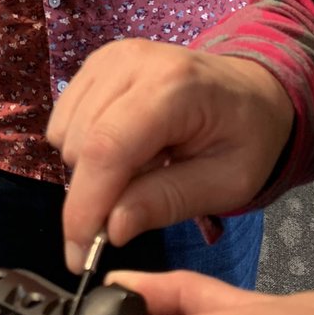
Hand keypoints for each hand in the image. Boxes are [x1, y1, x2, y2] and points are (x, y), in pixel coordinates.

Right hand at [47, 39, 292, 270]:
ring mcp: (109, 58)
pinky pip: (63, 120)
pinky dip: (85, 147)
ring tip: (142, 165)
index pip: (108, 149)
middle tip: (142, 196)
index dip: (85, 207)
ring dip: (90, 168)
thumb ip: (167, 202)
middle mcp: (132, 62)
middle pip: (80, 145)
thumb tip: (110, 228)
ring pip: (64, 134)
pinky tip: (126, 146)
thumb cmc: (246, 137)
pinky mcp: (95, 63)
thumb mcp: (226, 183)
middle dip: (96, 191)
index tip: (78, 256)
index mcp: (174, 87)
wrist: (250, 89)